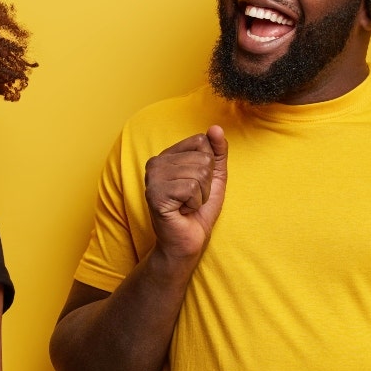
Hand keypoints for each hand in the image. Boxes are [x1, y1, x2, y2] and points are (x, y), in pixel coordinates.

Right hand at [144, 125, 228, 260]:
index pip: (201, 141)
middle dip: (206, 183)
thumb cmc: (199, 211)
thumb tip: (216, 128)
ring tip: (187, 205)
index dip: (209, 165)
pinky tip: (182, 211)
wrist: (187, 242)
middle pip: (202, 158)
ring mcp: (153, 178)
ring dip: (201, 195)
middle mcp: (156, 163)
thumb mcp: (214, 176)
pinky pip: (191, 188)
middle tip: (191, 199)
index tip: (196, 184)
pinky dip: (194, 204)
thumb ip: (217, 151)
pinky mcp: (155, 194)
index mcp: (167, 155)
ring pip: (198, 173)